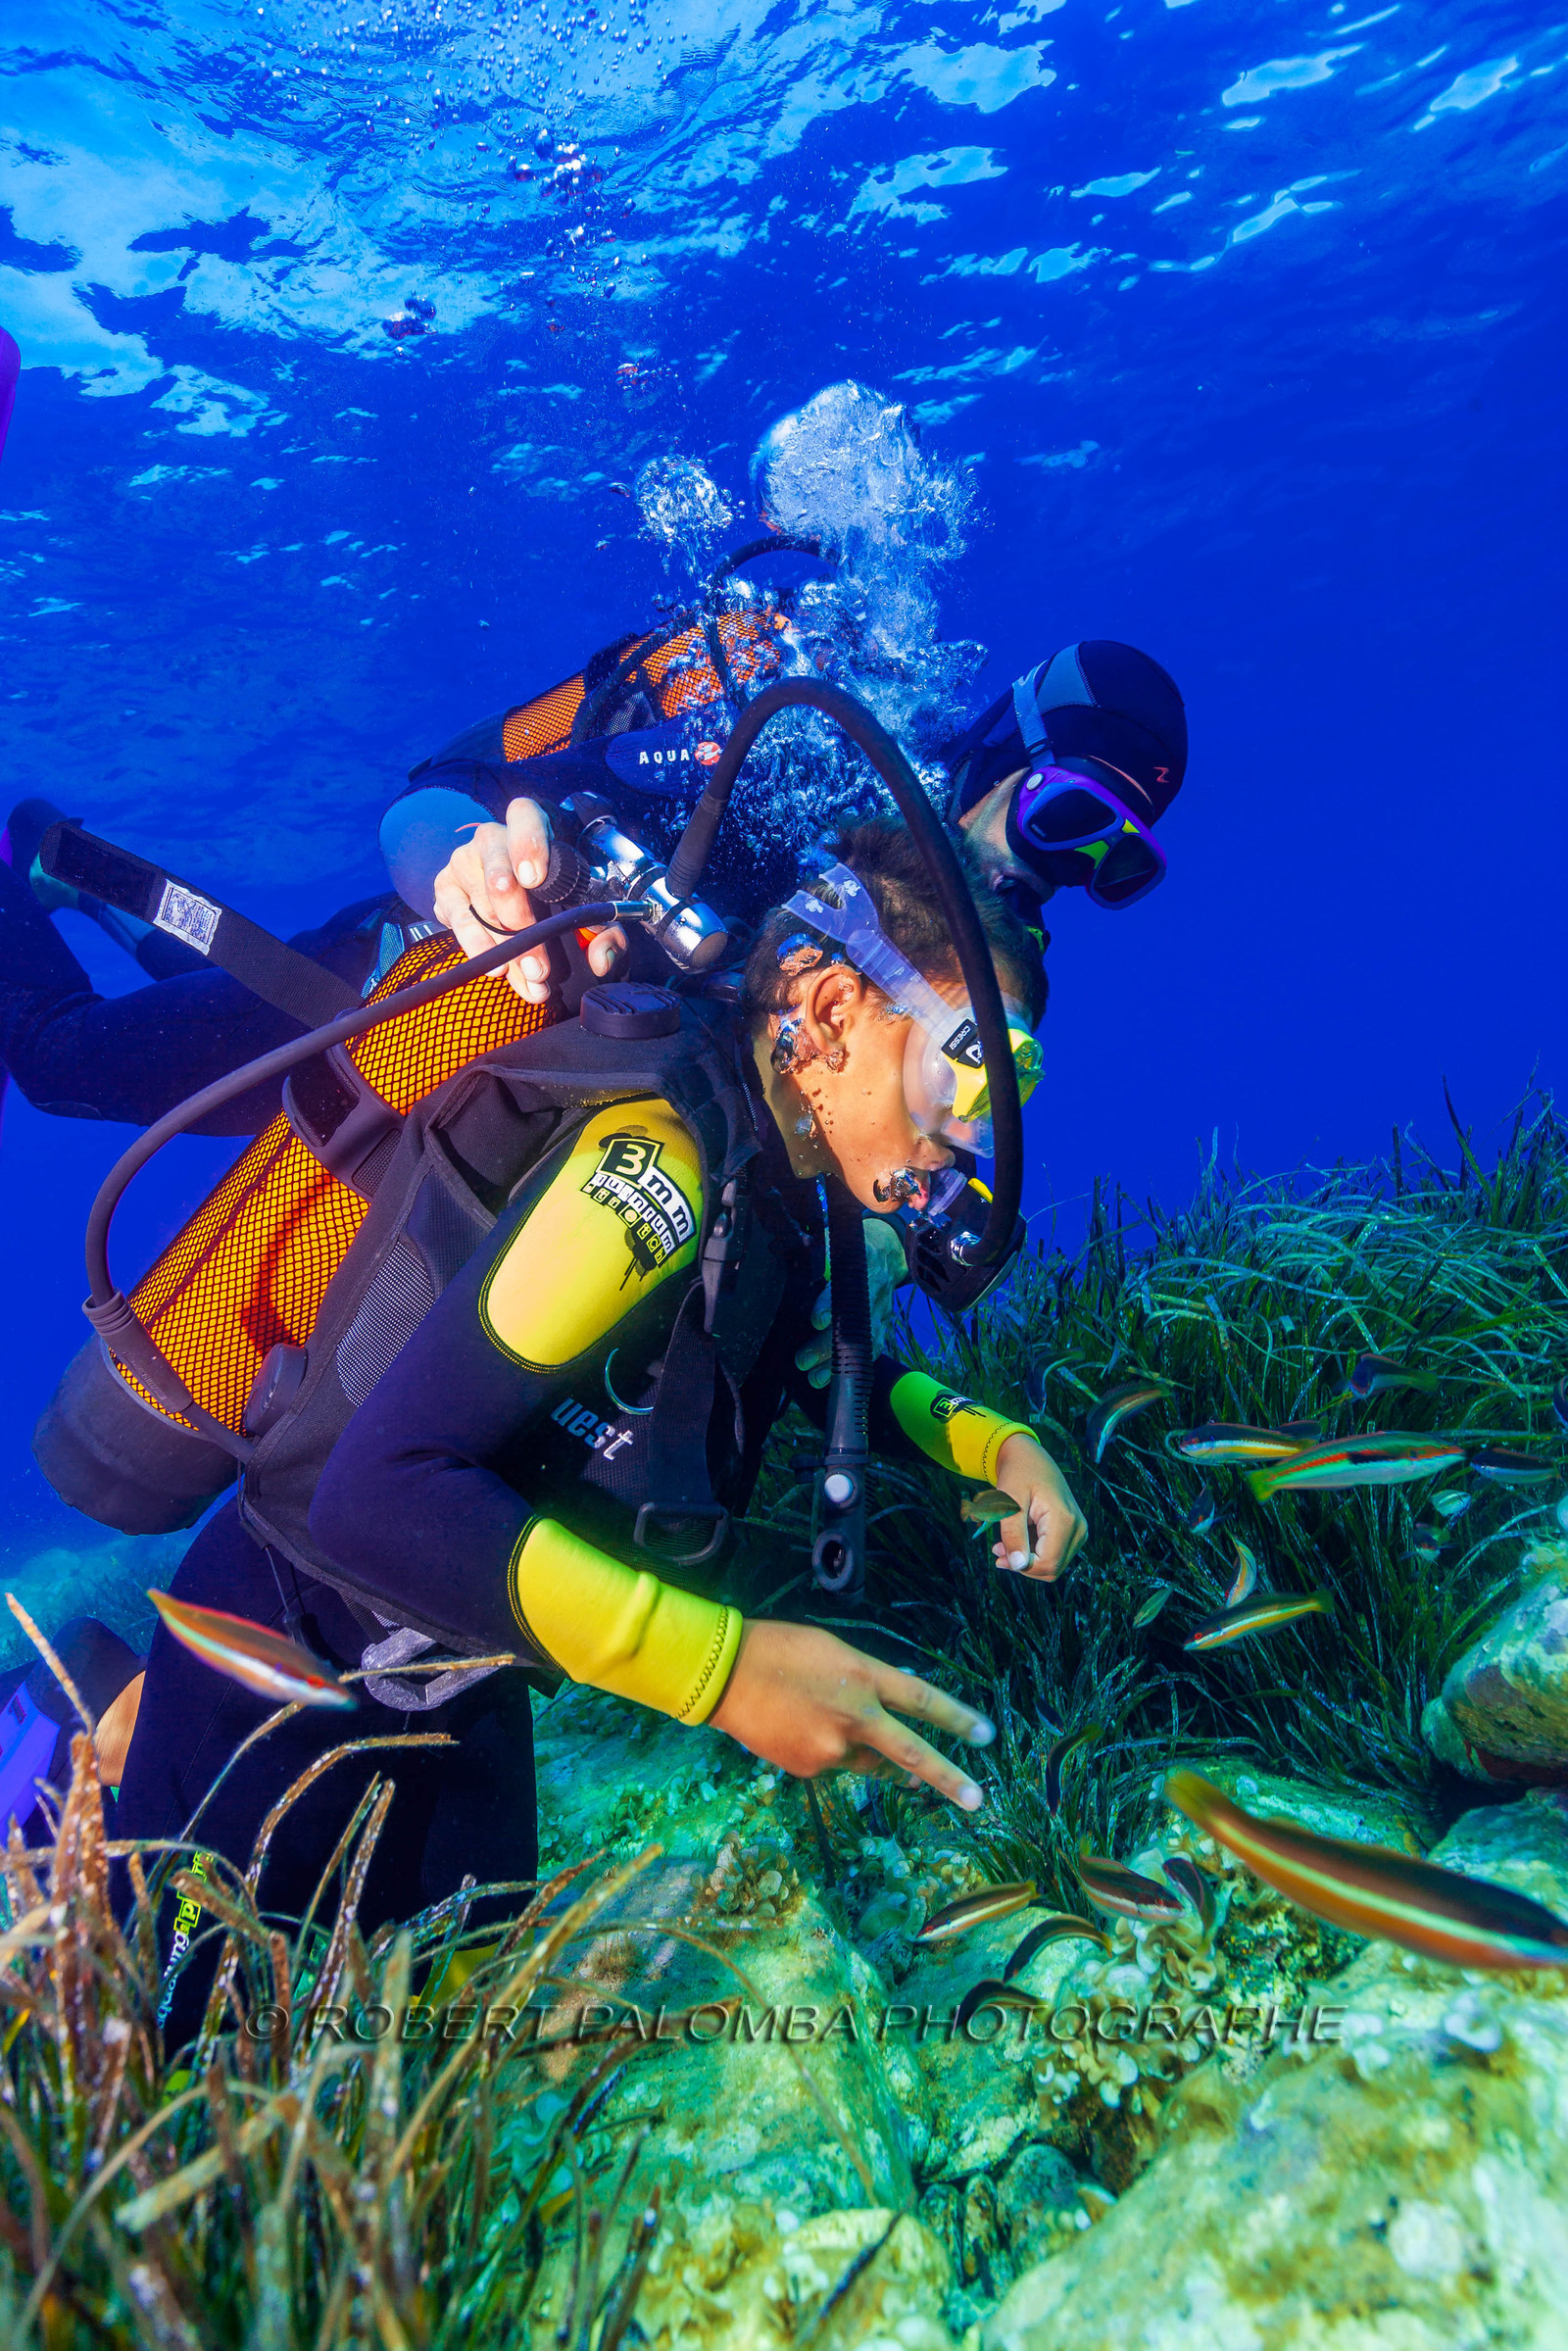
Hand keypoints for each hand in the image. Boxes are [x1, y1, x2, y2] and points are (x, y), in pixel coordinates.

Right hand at [431, 796, 628, 1002]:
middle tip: (540, 963)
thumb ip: (603, 928)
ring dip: (504, 950)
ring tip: (528, 977)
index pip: (524, 816)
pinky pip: (458, 922)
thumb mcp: (585, 903)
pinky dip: (479, 949)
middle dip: (520, 927)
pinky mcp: (444, 889)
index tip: (534, 879)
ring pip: (480, 910)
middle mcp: (490, 840)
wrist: (509, 890)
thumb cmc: (553, 890)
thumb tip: (601, 957)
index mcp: (528, 826)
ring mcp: (462, 863)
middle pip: (499, 880)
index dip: (528, 845)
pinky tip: (498, 969)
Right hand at [709, 1620, 993, 1809]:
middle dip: (947, 1778)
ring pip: (866, 1760)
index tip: (986, 1735)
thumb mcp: (834, 1653)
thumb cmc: (780, 1650)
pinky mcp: (809, 1769)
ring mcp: (831, 1749)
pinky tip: (800, 1728)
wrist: (723, 1676)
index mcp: (863, 1677)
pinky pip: (833, 1765)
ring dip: (867, 1752)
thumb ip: (868, 1681)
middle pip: (912, 1754)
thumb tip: (890, 1709)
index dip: (956, 1717)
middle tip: (977, 1799)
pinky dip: (827, 1751)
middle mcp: (854, 1718)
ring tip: (835, 1724)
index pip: (922, 1700)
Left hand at [794, 1216, 908, 1388]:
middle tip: (802, 1360)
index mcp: (861, 1265)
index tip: (816, 1320)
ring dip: (838, 1363)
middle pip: (852, 1324)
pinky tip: (836, 1380)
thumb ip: (820, 1247)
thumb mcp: (839, 1239)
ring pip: (861, 1342)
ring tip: (814, 1379)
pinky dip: (855, 1366)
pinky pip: (872, 1350)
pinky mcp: (884, 1325)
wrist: (888, 1253)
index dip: (831, 1304)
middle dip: (826, 1345)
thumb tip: (796, 1247)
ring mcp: (882, 1311)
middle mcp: (874, 1291)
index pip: (846, 1287)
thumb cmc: (855, 1247)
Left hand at [989, 1432, 1087, 1582]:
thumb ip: (1013, 1534)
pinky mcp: (1074, 1532)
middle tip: (997, 1549)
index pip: (1047, 1563)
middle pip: (1051, 1568)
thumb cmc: (1017, 1474)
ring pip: (1052, 1564)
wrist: (1030, 1458)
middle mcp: (1078, 1528)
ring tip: (1004, 1541)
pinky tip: (1018, 1536)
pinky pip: (1053, 1554)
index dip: (1021, 1566)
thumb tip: (1019, 1565)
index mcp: (1065, 1520)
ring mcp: (1078, 1531)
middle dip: (1022, 1564)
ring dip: (1026, 1559)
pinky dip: (1033, 1552)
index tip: (998, 1554)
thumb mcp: (1008, 1502)